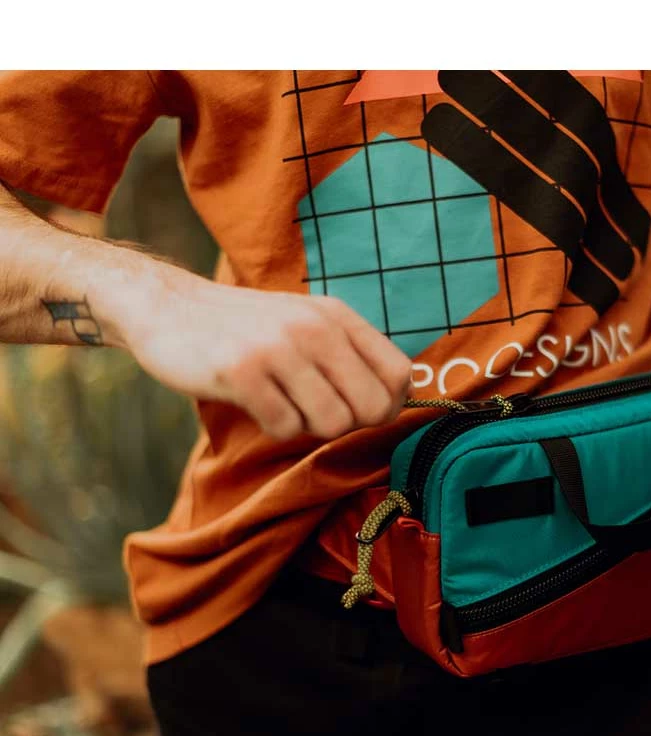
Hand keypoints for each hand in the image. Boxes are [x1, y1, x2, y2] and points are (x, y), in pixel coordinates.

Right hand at [112, 264, 411, 440]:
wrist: (168, 307)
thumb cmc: (247, 328)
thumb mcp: (306, 322)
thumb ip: (350, 355)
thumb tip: (395, 404)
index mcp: (337, 316)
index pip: (399, 375)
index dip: (388, 405)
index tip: (359, 409)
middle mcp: (314, 327)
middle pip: (372, 407)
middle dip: (349, 423)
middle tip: (315, 411)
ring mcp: (278, 347)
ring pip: (332, 423)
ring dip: (308, 427)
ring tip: (282, 403)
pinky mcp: (242, 371)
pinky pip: (286, 428)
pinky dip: (274, 428)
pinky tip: (255, 403)